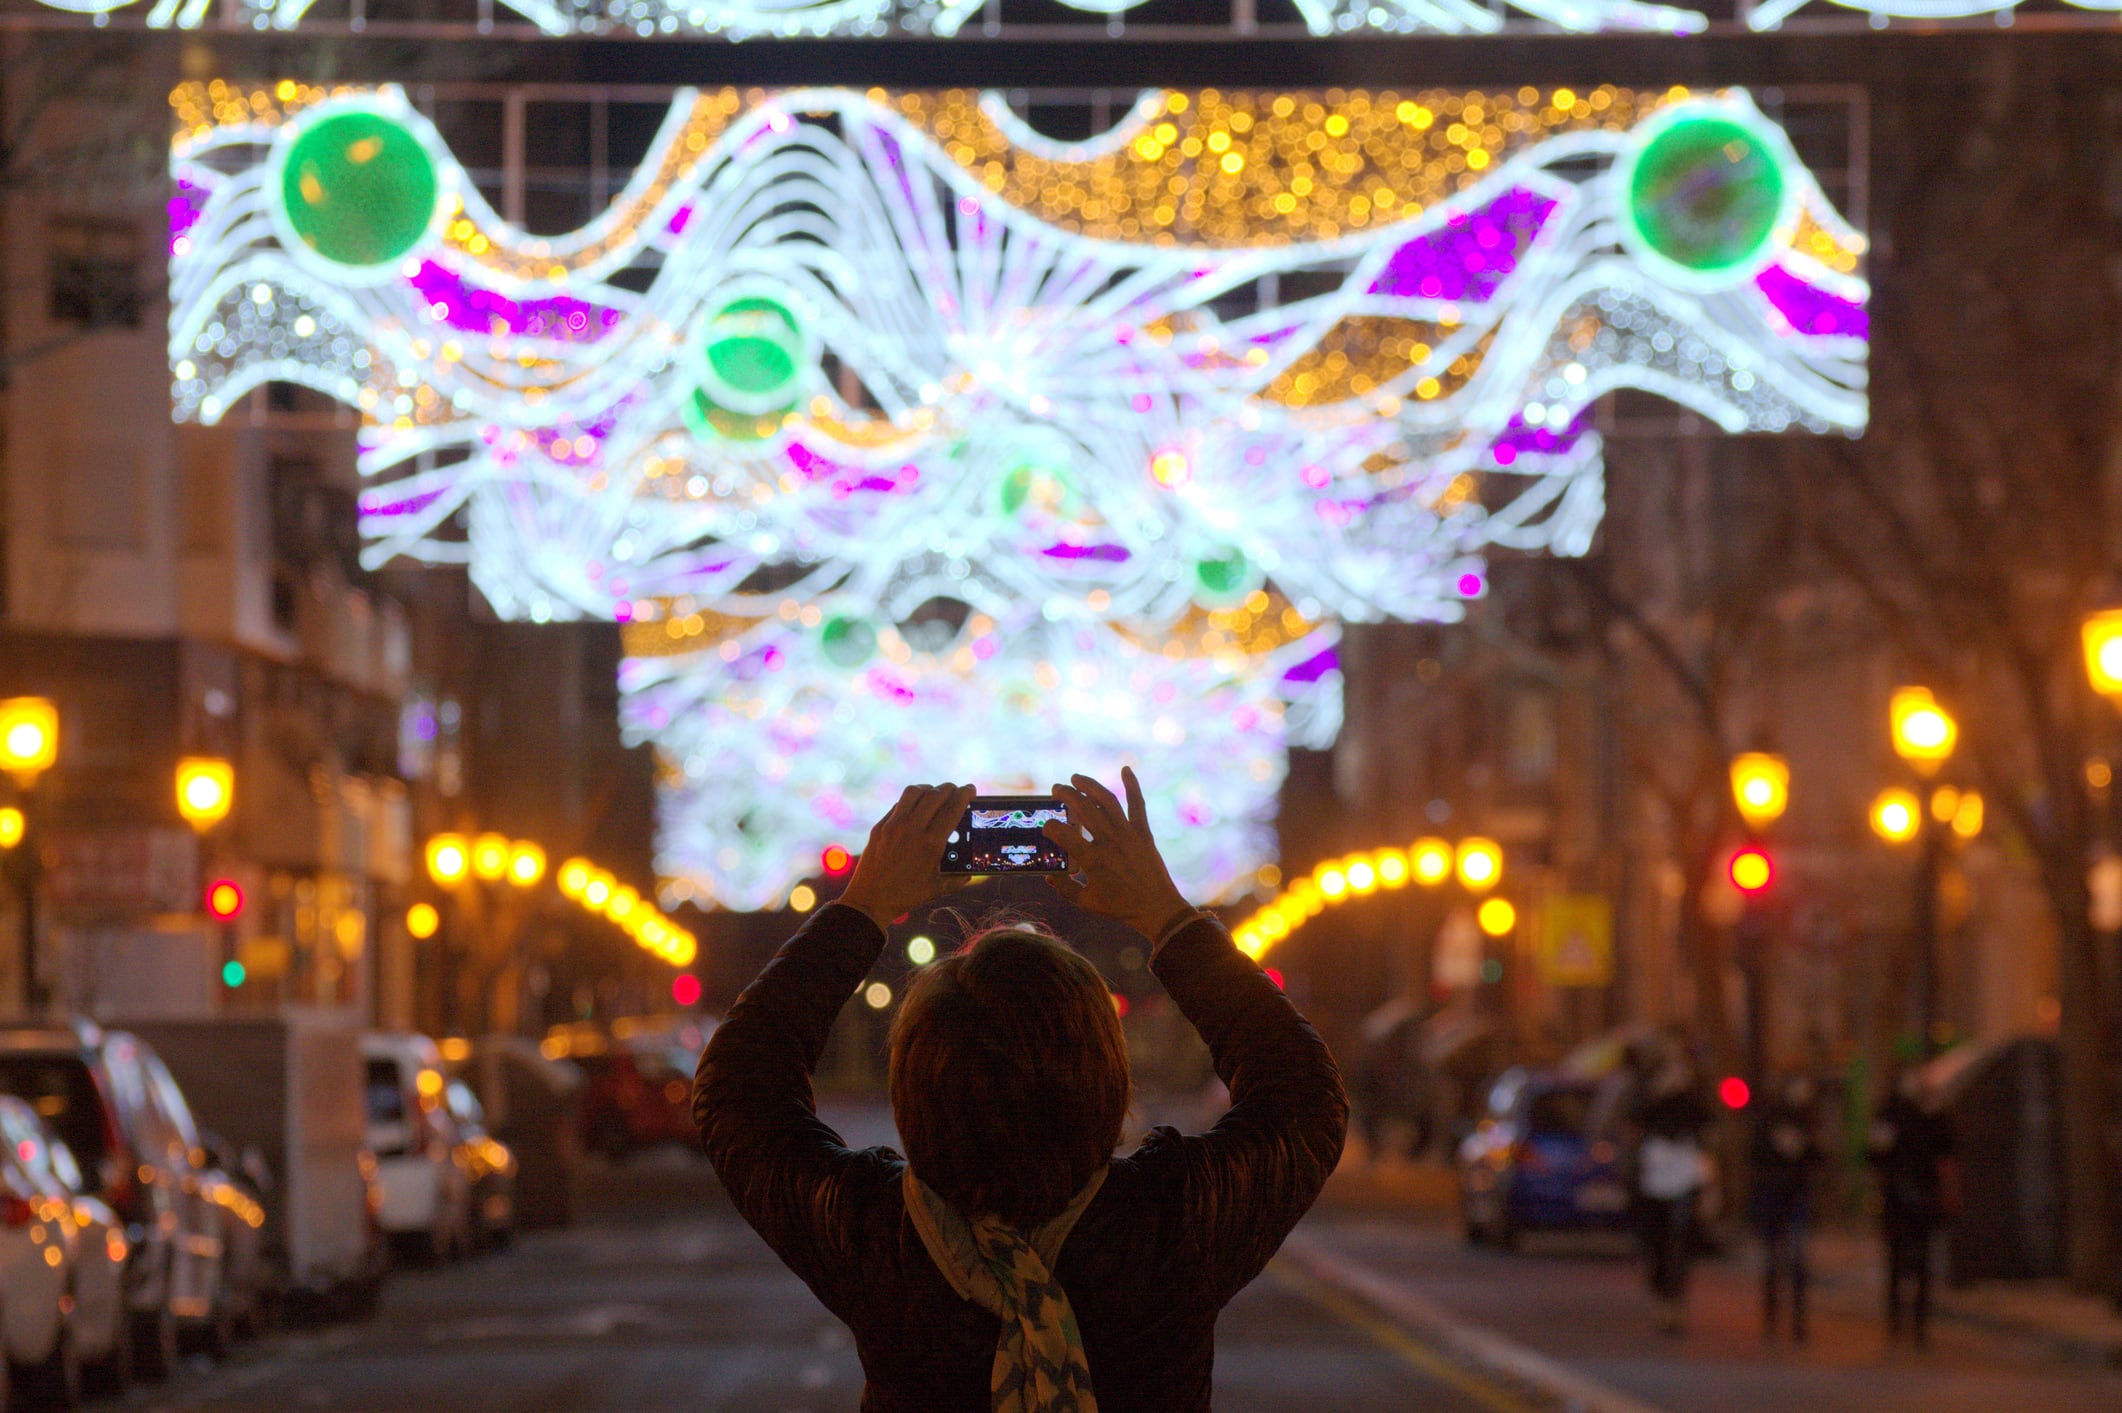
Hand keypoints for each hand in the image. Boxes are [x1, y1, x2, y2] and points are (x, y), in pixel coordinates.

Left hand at [838, 783, 976, 931]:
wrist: (870, 901)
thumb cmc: (906, 896)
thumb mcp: (937, 888)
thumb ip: (958, 879)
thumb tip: (970, 873)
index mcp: (931, 843)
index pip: (953, 808)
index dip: (965, 795)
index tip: (971, 789)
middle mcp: (912, 829)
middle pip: (936, 795)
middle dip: (950, 788)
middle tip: (957, 790)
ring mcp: (893, 825)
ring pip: (914, 792)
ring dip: (929, 789)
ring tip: (936, 793)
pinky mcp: (880, 827)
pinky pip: (898, 805)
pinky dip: (911, 801)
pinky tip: (916, 807)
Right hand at [1042, 767, 1194, 944]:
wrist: (1157, 908)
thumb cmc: (1121, 908)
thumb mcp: (1087, 903)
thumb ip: (1064, 889)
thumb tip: (1049, 877)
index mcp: (1092, 859)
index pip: (1063, 833)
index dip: (1051, 826)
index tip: (1047, 825)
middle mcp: (1109, 841)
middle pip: (1083, 808)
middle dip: (1066, 795)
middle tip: (1057, 789)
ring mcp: (1128, 834)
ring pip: (1106, 800)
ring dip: (1090, 785)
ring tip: (1076, 778)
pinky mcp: (1143, 832)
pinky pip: (1138, 804)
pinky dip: (1133, 785)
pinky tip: (1126, 769)